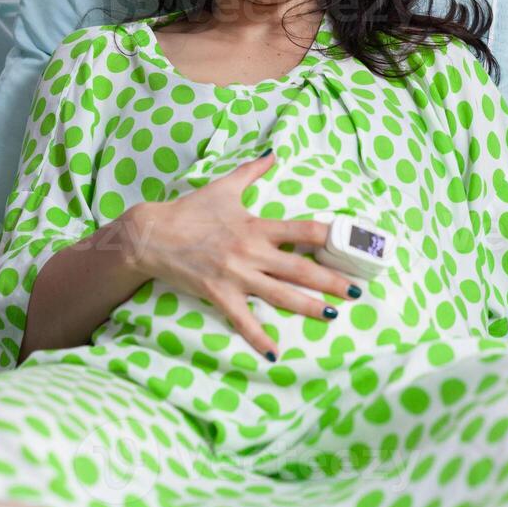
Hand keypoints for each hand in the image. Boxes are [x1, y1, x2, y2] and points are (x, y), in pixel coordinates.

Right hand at [121, 153, 358, 359]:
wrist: (151, 234)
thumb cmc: (190, 210)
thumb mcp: (224, 187)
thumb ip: (252, 171)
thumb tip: (273, 153)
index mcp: (256, 226)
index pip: (302, 230)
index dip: (328, 237)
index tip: (350, 244)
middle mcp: (251, 252)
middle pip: (299, 269)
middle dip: (331, 281)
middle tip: (356, 291)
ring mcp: (235, 275)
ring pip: (280, 295)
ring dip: (308, 307)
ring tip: (332, 315)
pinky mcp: (218, 294)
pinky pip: (243, 320)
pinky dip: (259, 338)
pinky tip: (275, 353)